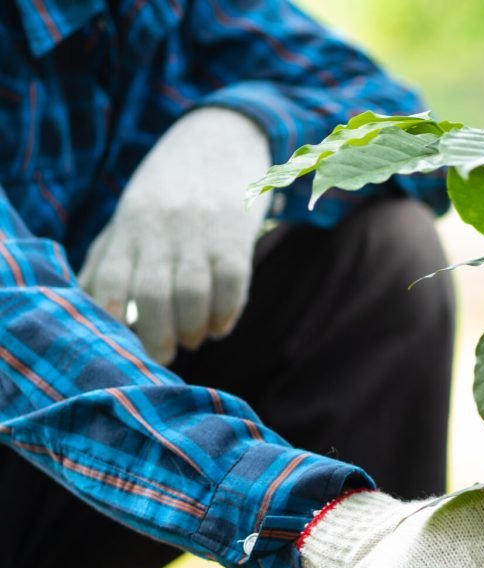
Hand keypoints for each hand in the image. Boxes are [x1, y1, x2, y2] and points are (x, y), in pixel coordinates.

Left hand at [78, 107, 270, 363]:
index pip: (109, 281)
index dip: (113, 320)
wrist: (220, 141)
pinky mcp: (235, 233)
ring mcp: (199, 230)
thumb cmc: (169, 194)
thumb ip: (109, 260)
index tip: (123, 347)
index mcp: (128, 225)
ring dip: (193, 328)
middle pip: (152, 294)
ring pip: (192, 293)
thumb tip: (93, 312)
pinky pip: (232, 282)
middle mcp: (159, 227)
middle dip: (158, 336)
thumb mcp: (131, 217)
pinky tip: (220, 325)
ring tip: (194, 338)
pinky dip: (227, 313)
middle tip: (165, 355)